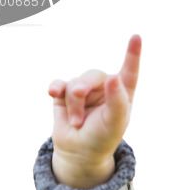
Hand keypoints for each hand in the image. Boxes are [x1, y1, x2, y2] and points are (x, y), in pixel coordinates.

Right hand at [49, 35, 141, 186]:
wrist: (79, 152)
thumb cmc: (102, 138)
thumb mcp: (115, 123)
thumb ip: (117, 101)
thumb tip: (114, 76)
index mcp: (122, 95)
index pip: (129, 72)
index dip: (132, 55)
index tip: (136, 37)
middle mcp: (105, 89)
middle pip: (94, 74)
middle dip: (84, 88)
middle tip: (80, 99)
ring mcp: (85, 90)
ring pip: (75, 82)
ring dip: (73, 103)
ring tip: (77, 122)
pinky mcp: (65, 94)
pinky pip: (59, 83)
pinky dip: (56, 88)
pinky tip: (53, 93)